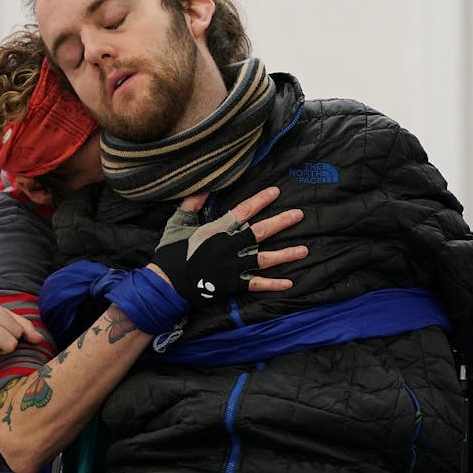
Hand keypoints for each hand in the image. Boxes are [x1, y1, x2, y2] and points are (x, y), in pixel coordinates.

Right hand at [149, 187, 306, 299]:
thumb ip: (192, 204)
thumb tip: (204, 188)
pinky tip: (290, 282)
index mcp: (219, 229)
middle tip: (299, 215)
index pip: (244, 210)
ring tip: (304, 250)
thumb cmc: (171, 252)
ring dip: (286, 254)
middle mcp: (231, 245)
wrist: (167, 283)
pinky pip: (257, 284)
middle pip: (261, 231)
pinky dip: (273, 284)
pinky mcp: (234, 284)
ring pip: (265, 258)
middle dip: (281, 222)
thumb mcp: (177, 223)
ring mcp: (234, 266)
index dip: (261, 200)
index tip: (276, 192)